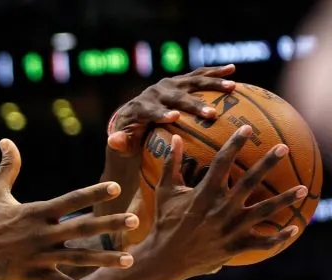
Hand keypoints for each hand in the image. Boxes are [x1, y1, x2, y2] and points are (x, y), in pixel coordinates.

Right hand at [0, 139, 139, 279]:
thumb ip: (7, 167)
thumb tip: (7, 140)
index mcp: (35, 212)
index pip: (70, 200)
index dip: (94, 194)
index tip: (116, 189)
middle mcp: (41, 233)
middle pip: (82, 227)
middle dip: (110, 223)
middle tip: (135, 220)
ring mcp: (37, 256)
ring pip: (77, 257)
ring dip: (104, 258)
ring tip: (128, 260)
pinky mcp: (29, 275)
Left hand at [107, 64, 237, 155]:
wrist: (133, 114)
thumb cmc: (130, 134)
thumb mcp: (122, 141)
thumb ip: (119, 142)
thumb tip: (114, 141)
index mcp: (142, 108)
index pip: (151, 111)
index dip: (161, 113)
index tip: (174, 117)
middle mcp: (156, 92)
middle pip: (176, 98)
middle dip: (193, 106)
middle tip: (211, 115)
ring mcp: (169, 84)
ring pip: (192, 82)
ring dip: (213, 84)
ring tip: (232, 86)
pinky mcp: (180, 81)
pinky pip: (200, 75)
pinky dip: (216, 72)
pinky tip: (233, 69)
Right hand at [139, 125, 305, 277]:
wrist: (166, 258)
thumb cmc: (165, 222)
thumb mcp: (165, 192)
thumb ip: (171, 164)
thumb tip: (174, 138)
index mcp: (205, 193)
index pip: (223, 161)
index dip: (235, 143)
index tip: (247, 128)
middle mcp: (221, 208)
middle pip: (250, 181)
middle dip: (268, 162)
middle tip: (283, 147)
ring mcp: (231, 228)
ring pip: (264, 211)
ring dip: (284, 199)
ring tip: (302, 188)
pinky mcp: (235, 246)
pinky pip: (262, 242)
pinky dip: (279, 238)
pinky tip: (294, 229)